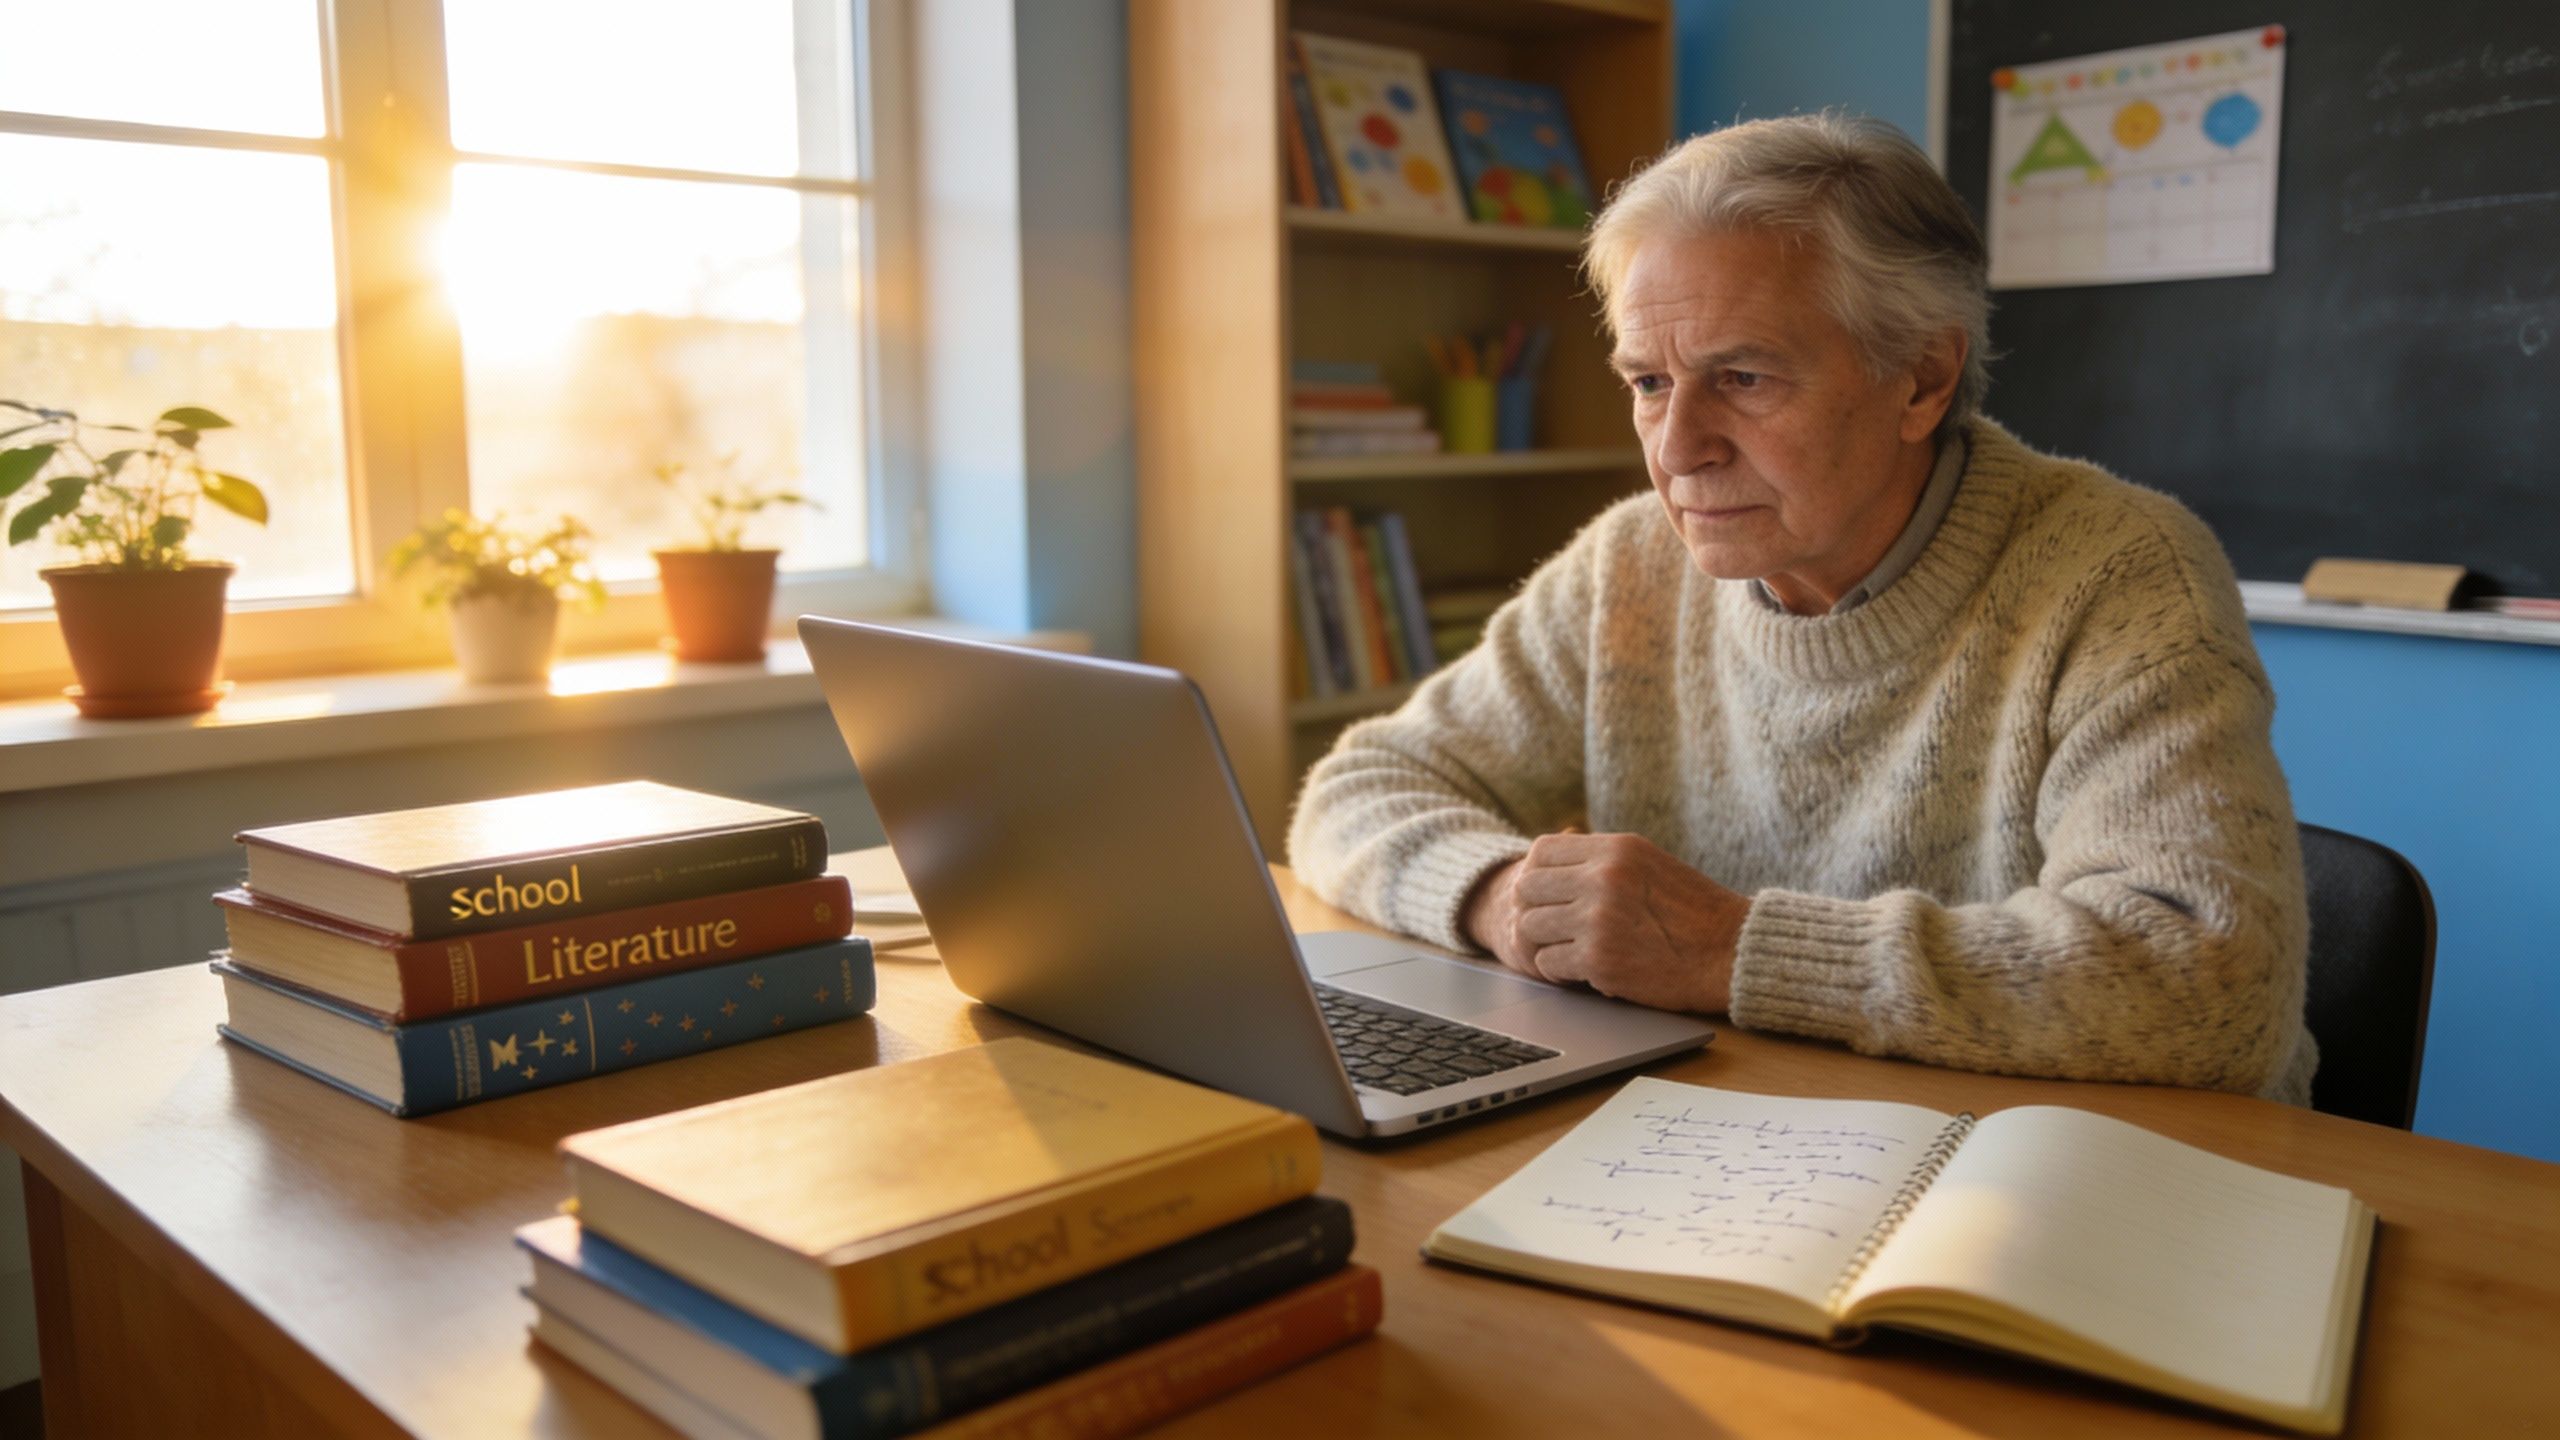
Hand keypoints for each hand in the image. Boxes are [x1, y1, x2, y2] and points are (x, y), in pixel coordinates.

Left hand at [1463, 832, 1744, 1013]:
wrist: (1731, 953)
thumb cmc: (1692, 912)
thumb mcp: (1649, 864)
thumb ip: (1604, 860)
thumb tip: (1550, 864)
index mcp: (1617, 849)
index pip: (1541, 851)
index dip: (1538, 874)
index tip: (1549, 895)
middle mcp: (1603, 878)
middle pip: (1526, 888)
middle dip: (1536, 909)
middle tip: (1555, 927)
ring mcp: (1598, 919)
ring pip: (1530, 926)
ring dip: (1547, 943)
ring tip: (1571, 950)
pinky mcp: (1599, 960)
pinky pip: (1547, 963)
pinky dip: (1560, 971)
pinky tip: (1582, 971)